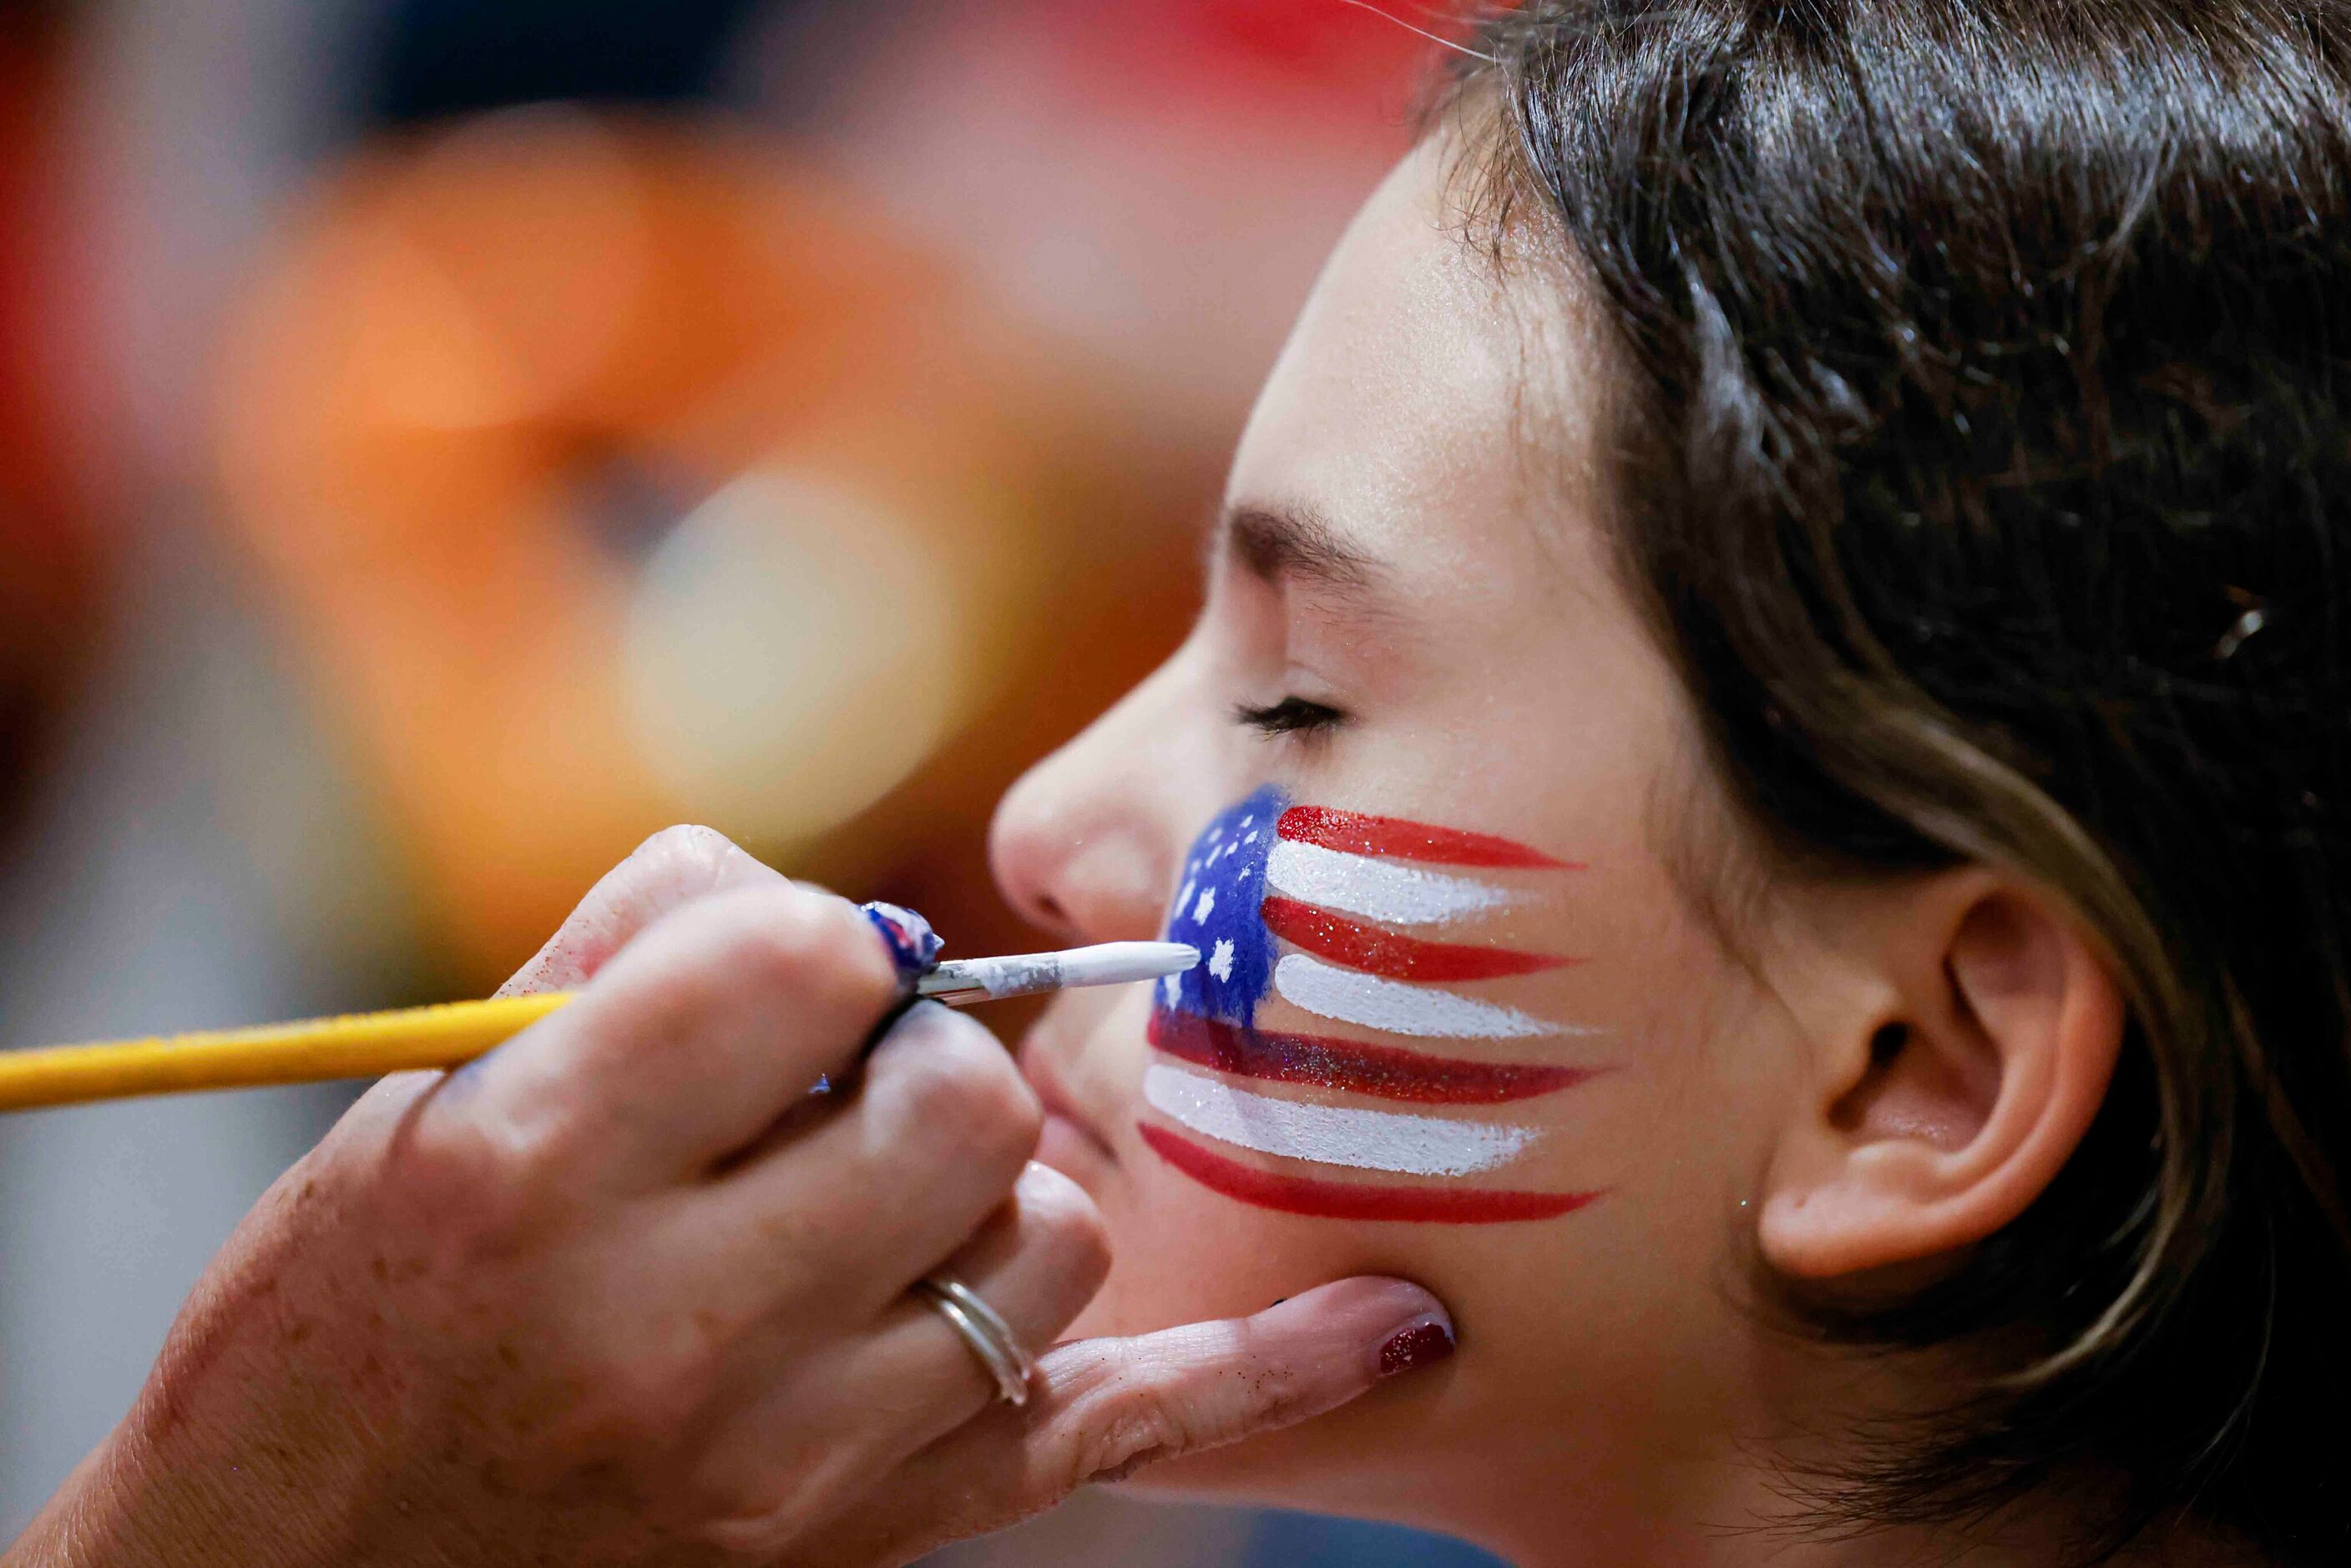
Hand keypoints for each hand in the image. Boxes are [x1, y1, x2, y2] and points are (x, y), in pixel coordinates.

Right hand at [7, 826, 1449, 1566]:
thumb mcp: (423, 1101)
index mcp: (544, 1172)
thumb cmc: (338, 1326)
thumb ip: (640, 952)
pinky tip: (1392, 1333)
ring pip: (1051, 1237)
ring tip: (885, 1208)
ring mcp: (798, 1456)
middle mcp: (685, 1323)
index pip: (818, 961)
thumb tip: (837, 908)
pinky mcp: (876, 1538)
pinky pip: (1115, 1441)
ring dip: (996, 1183)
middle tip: (843, 1092)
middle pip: (963, 1099)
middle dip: (924, 1055)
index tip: (788, 989)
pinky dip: (1264, 1382)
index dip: (824, 949)